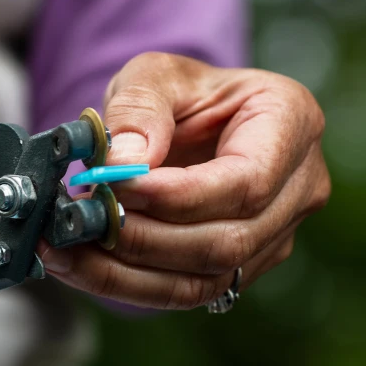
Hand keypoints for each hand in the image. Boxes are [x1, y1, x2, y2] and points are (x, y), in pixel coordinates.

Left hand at [41, 53, 329, 308]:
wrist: (197, 121)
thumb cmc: (183, 91)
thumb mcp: (157, 73)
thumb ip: (139, 106)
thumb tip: (121, 163)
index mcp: (293, 123)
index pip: (247, 181)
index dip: (179, 196)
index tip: (114, 189)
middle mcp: (300, 188)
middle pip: (229, 240)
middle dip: (146, 238)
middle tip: (80, 220)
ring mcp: (277, 235)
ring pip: (207, 277)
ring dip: (128, 271)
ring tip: (65, 247)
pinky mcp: (244, 266)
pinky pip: (190, 291)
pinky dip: (130, 285)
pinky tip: (81, 265)